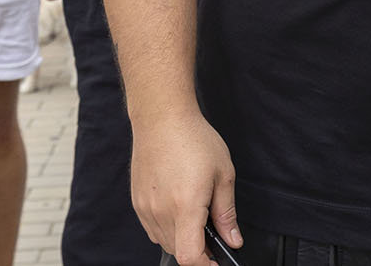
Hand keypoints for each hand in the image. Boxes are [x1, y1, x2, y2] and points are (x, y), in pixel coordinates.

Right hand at [131, 110, 240, 265]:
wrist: (161, 118)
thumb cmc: (193, 139)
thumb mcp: (223, 174)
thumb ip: (227, 213)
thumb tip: (233, 239)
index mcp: (185, 206)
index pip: (190, 257)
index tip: (217, 262)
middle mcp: (161, 211)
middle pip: (179, 251)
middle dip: (198, 250)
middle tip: (213, 232)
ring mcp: (146, 208)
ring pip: (165, 241)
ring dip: (182, 239)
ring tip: (196, 214)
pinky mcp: (137, 202)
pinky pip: (153, 229)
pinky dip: (167, 228)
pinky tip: (179, 208)